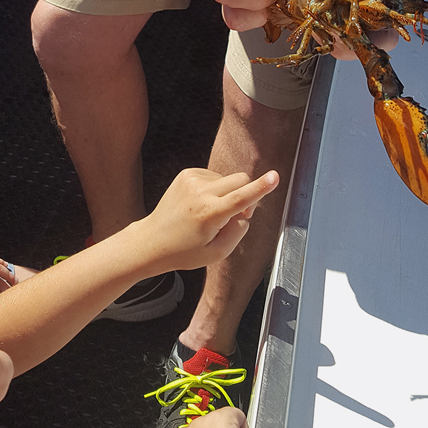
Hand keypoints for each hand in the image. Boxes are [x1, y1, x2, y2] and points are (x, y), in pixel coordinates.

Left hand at [139, 167, 278, 273]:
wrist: (152, 240)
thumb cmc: (184, 251)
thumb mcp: (217, 253)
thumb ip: (238, 232)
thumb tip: (245, 211)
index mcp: (210, 214)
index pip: (242, 197)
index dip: (261, 187)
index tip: (275, 176)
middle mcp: (200, 192)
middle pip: (240, 180)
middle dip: (246, 194)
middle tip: (238, 215)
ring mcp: (192, 180)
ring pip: (228, 179)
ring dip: (227, 193)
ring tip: (211, 214)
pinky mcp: (187, 174)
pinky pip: (214, 176)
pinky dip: (214, 189)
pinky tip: (201, 205)